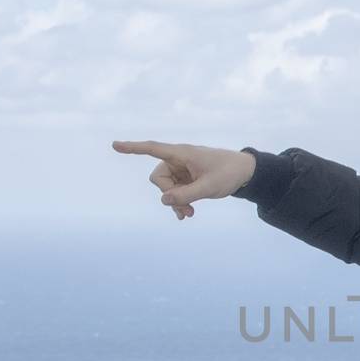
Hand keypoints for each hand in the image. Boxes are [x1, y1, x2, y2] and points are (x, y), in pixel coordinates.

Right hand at [110, 140, 257, 220]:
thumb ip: (186, 194)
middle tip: (185, 210)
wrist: (245, 173)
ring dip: (175, 201)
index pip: (153, 149)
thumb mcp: (209, 187)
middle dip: (168, 195)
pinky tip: (186, 214)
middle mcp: (178, 159)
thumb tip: (163, 200)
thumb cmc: (229, 173)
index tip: (115, 145)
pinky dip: (179, 202)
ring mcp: (181, 169)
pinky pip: (174, 191)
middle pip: (158, 178)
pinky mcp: (186, 178)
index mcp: (182, 153)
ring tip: (189, 214)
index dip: (133, 148)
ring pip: (166, 188)